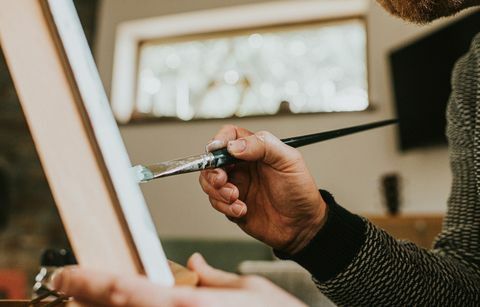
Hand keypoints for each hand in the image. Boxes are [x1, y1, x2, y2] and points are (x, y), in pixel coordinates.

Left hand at [52, 253, 305, 306]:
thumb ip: (214, 278)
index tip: (64, 274)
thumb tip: (192, 264)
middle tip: (64, 286)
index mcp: (186, 304)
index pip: (122, 289)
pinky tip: (124, 304)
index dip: (86, 282)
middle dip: (84, 298)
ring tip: (83, 297)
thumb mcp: (248, 290)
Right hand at [199, 125, 325, 253]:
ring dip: (217, 191)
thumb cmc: (300, 191)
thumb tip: (234, 145)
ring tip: (235, 198)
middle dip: (212, 171)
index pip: (230, 136)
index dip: (220, 139)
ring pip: (209, 182)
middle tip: (222, 180)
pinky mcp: (232, 206)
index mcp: (255, 150)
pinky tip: (242, 210)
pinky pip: (216, 203)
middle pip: (212, 160)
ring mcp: (236, 186)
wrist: (303, 226)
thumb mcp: (288, 161)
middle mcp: (243, 166)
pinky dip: (225, 207)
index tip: (217, 149)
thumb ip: (263, 145)